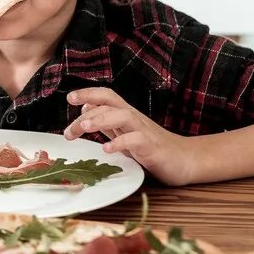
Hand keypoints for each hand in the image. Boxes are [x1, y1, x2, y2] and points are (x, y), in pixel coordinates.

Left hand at [64, 88, 195, 184]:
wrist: (184, 160)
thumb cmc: (152, 146)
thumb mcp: (124, 132)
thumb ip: (107, 121)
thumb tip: (86, 108)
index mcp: (126, 114)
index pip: (106, 96)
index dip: (88, 93)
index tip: (69, 98)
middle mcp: (134, 118)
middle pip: (110, 104)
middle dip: (88, 111)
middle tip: (69, 129)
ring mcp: (144, 131)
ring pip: (123, 116)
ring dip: (102, 119)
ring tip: (85, 128)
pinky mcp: (152, 147)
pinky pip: (136, 140)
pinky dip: (120, 143)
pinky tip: (107, 149)